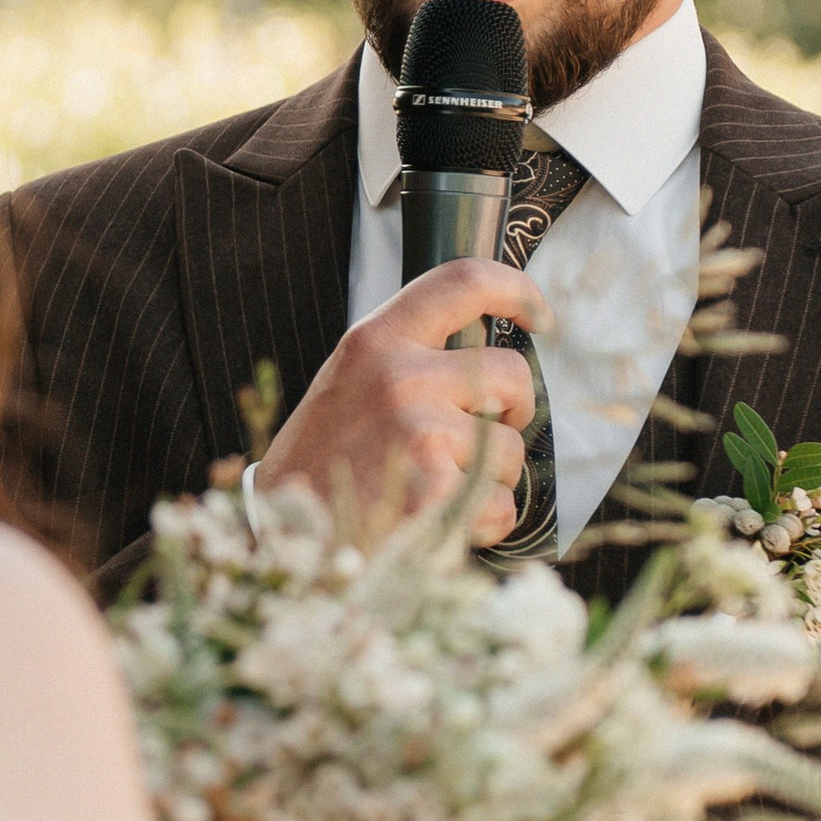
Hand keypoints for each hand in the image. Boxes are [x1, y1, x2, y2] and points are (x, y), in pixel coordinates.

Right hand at [259, 257, 544, 538]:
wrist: (280, 539)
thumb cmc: (319, 466)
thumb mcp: (348, 386)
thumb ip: (407, 360)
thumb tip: (483, 357)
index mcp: (375, 341)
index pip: (462, 281)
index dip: (516, 291)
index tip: (539, 316)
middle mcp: (400, 377)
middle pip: (513, 374)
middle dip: (517, 412)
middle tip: (487, 438)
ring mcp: (420, 432)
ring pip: (511, 450)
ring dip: (490, 481)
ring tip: (437, 494)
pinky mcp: (436, 491)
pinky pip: (500, 507)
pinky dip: (481, 527)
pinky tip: (438, 527)